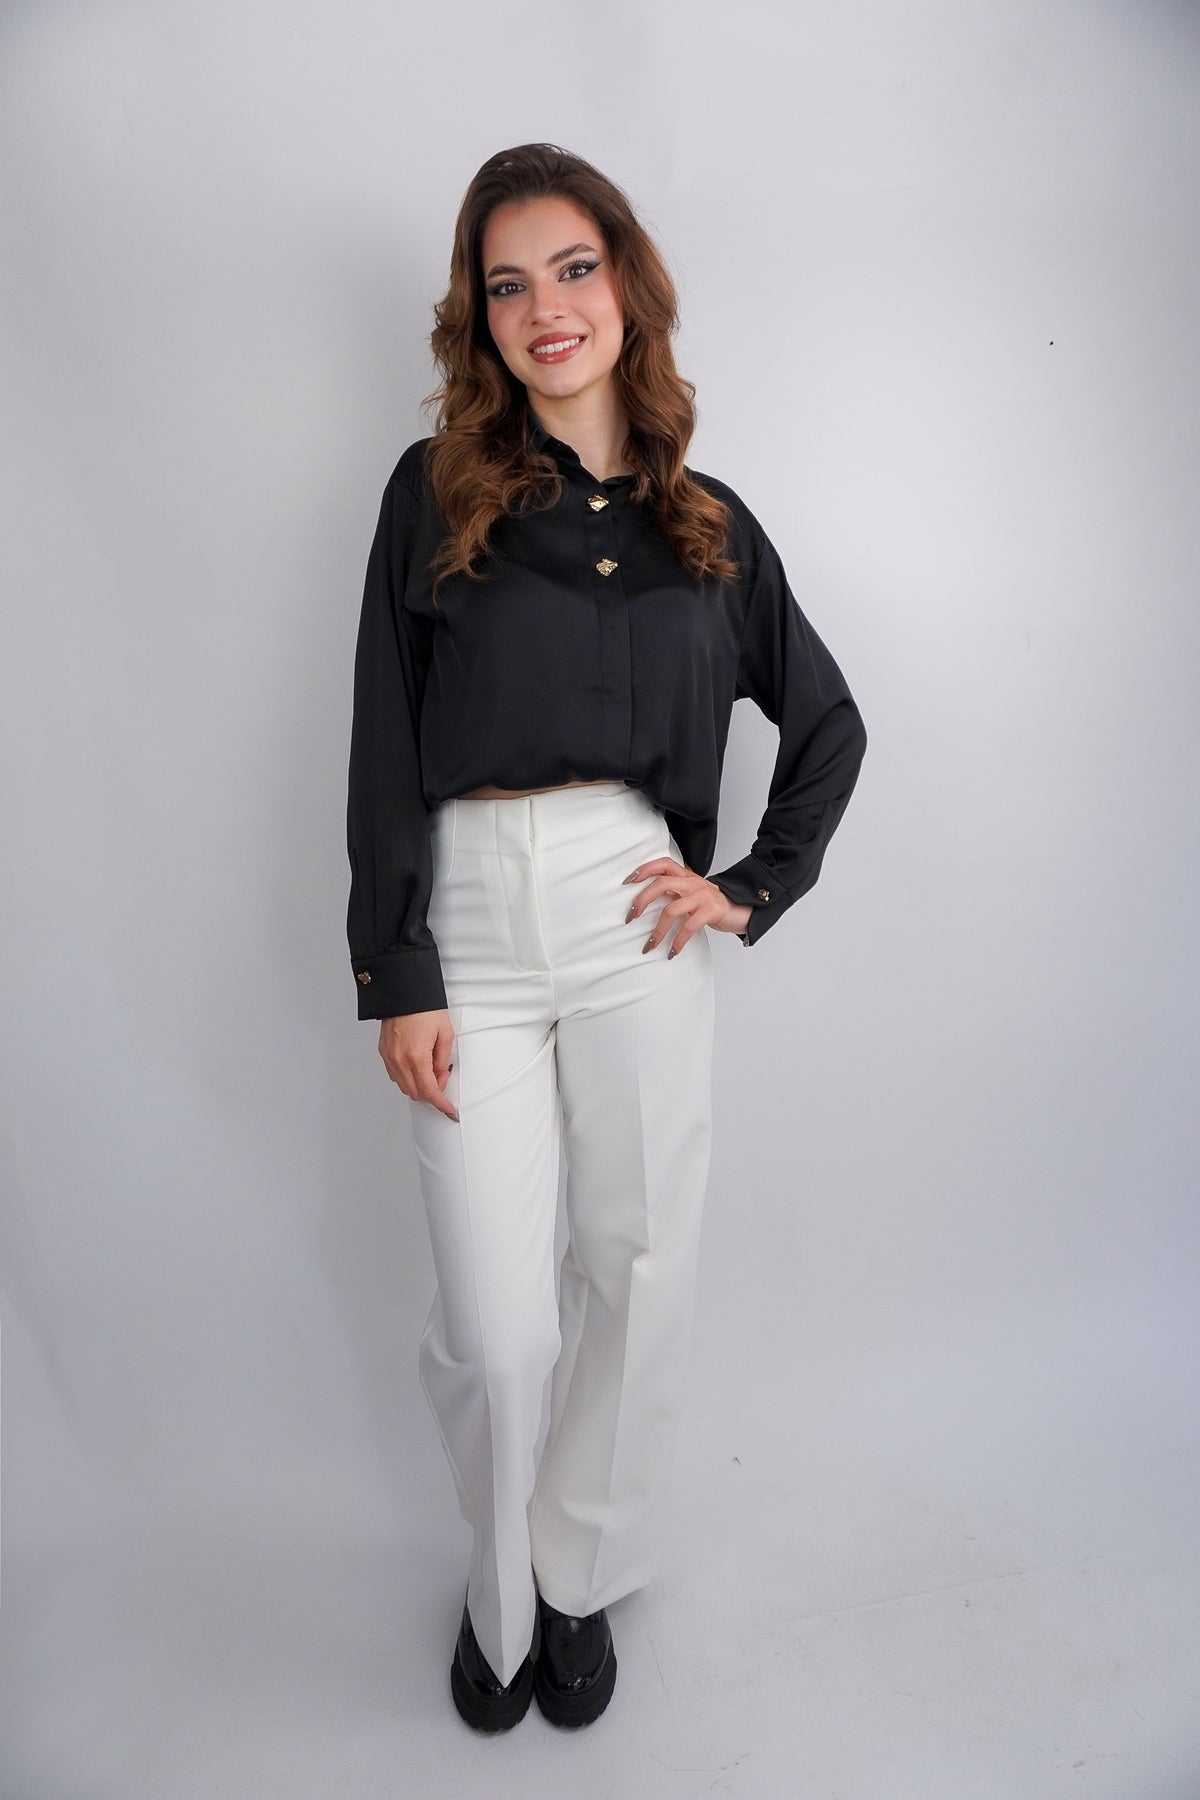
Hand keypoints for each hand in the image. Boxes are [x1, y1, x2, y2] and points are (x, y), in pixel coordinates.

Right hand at [378, 1010, 458, 1121]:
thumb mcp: (445, 1034)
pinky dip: (407, 1077)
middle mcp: (399, 1060)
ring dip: (418, 1085)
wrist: (404, 993)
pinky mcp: (383, 1053)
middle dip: (431, 1092)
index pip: (429, 1091)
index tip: (449, 1111)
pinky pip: (395, 1075)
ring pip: (404, 1086)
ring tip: (429, 1066)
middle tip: (441, 1074)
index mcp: (416, 1056)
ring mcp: (389, 1057)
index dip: (441, 1104)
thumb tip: (440, 1076)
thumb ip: (442, 1061)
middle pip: (415, 1093)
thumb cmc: (425, 1009)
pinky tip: (416, 1064)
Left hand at [622, 857, 752, 957]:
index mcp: (686, 876)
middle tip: (630, 917)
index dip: (644, 870)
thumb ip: (674, 891)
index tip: (627, 881)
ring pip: (671, 909)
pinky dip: (677, 942)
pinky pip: (688, 927)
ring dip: (657, 930)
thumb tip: (645, 902)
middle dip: (642, 900)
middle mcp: (692, 882)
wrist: (742, 909)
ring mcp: (702, 896)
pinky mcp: (711, 911)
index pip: (663, 864)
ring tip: (650, 945)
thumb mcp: (692, 892)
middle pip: (661, 884)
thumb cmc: (712, 904)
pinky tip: (672, 952)